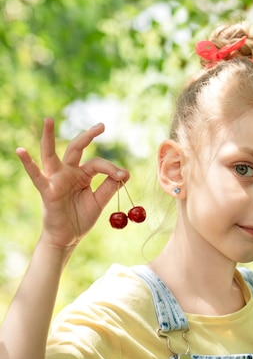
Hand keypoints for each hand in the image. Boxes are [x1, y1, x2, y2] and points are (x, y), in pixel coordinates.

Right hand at [16, 118, 129, 247]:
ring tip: (48, 119)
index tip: (123, 175)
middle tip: (102, 125)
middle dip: (88, 135)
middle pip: (76, 148)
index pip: (97, 163)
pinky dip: (28, 164)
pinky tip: (21, 151)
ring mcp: (56, 180)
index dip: (111, 168)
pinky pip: (36, 176)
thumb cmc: (80, 218)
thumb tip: (126, 172)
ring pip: (51, 154)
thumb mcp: (99, 201)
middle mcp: (67, 172)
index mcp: (82, 174)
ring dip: (48, 137)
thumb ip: (111, 186)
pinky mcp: (47, 191)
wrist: (68, 238)